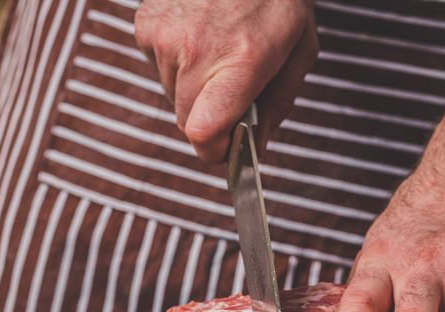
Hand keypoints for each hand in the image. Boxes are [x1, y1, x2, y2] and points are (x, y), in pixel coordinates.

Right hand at [134, 0, 317, 162]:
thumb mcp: (299, 49)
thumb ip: (278, 105)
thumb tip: (257, 148)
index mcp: (240, 62)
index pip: (204, 133)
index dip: (215, 151)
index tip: (229, 149)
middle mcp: (196, 52)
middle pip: (187, 123)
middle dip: (210, 118)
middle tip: (233, 89)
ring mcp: (164, 39)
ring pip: (172, 96)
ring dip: (194, 88)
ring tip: (217, 51)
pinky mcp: (145, 26)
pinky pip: (158, 69)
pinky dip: (177, 63)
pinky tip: (198, 35)